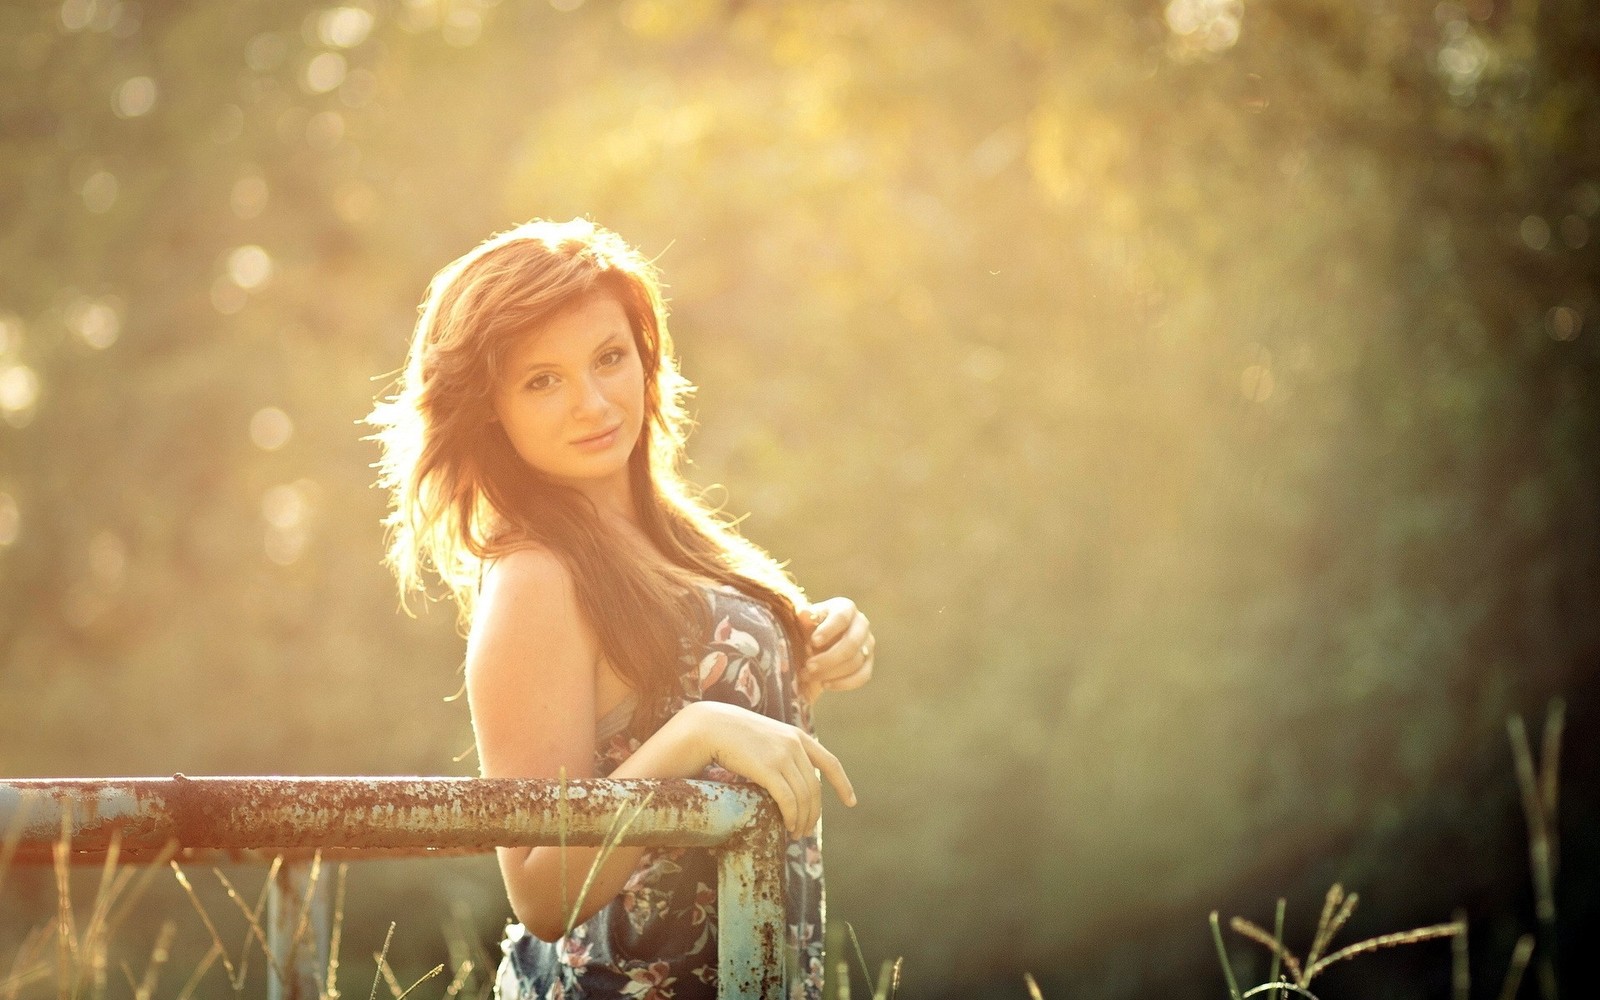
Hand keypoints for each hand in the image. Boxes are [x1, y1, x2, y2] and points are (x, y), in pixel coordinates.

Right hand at [682, 701, 855, 838]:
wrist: (710, 725)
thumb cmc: (733, 734)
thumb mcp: (765, 737)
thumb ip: (781, 751)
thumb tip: (790, 777)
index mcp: (797, 736)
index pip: (829, 762)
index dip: (843, 784)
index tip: (851, 802)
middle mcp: (795, 744)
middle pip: (814, 788)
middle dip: (814, 813)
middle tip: (806, 830)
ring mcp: (782, 756)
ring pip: (803, 797)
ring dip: (802, 820)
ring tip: (796, 833)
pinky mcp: (767, 768)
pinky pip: (787, 800)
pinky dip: (791, 816)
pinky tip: (787, 826)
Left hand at [799, 596, 874, 700]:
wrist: (817, 641)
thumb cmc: (809, 627)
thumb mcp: (804, 619)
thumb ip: (805, 619)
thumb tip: (805, 614)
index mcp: (846, 608)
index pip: (841, 618)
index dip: (828, 630)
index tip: (813, 642)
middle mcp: (861, 624)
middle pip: (851, 643)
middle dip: (829, 658)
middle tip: (808, 666)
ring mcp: (868, 644)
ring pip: (855, 662)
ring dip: (830, 672)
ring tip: (808, 676)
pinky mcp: (868, 662)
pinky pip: (862, 676)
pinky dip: (844, 683)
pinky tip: (825, 685)